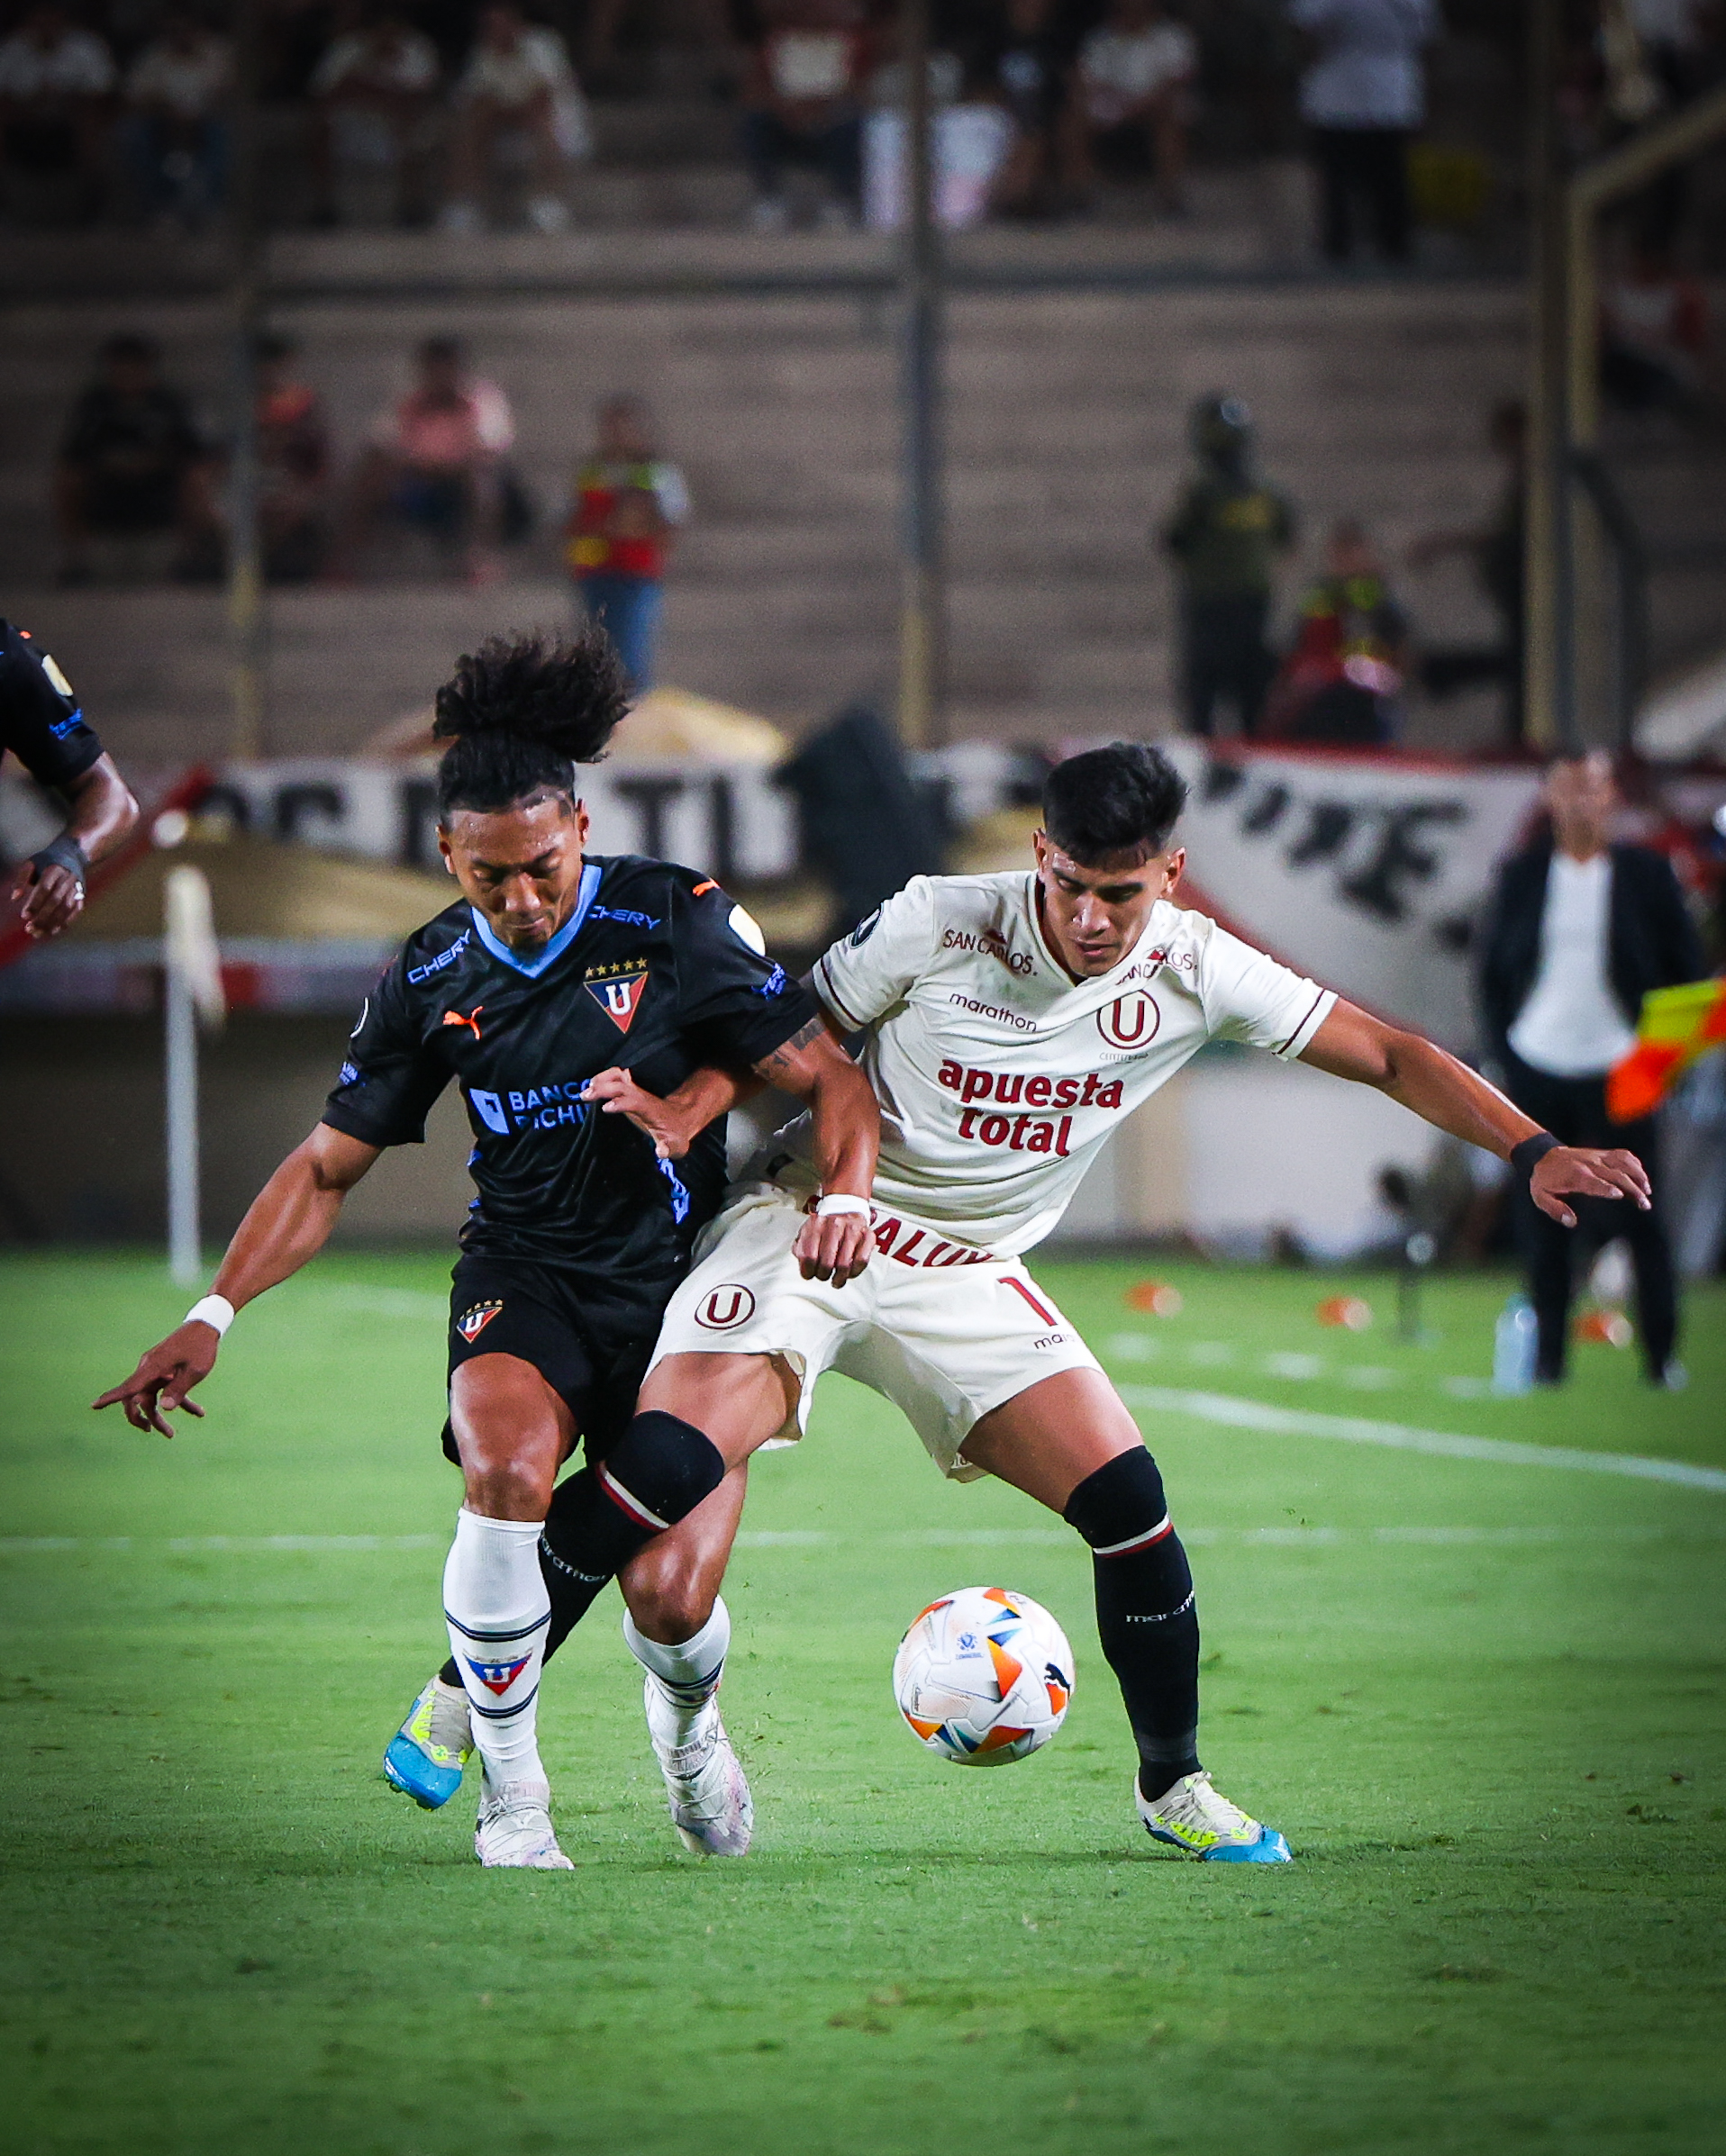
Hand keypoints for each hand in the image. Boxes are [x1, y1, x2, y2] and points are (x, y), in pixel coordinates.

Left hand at [9, 858, 83, 939]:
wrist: (73, 854)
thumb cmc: (46, 861)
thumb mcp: (31, 864)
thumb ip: (21, 879)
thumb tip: (14, 898)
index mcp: (54, 869)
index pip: (44, 889)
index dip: (35, 903)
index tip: (24, 916)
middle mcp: (68, 879)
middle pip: (55, 901)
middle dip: (42, 917)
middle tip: (29, 929)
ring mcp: (77, 888)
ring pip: (66, 909)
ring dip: (53, 923)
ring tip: (39, 933)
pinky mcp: (82, 895)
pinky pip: (75, 911)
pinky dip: (66, 922)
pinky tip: (55, 930)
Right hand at [91, 1321, 220, 1436]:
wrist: (206, 1326)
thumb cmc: (201, 1347)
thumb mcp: (195, 1371)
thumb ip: (179, 1389)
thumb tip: (163, 1408)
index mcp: (154, 1368)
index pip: (128, 1387)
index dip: (110, 1397)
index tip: (93, 1405)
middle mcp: (150, 1369)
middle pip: (135, 1398)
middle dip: (140, 1417)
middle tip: (152, 1431)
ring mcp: (157, 1370)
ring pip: (150, 1397)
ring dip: (158, 1415)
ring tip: (170, 1434)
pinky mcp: (165, 1370)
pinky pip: (165, 1390)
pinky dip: (179, 1402)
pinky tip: (198, 1412)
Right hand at [582, 1066, 697, 1158]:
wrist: (682, 1119)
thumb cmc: (675, 1135)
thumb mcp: (675, 1146)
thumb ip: (667, 1149)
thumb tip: (661, 1152)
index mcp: (650, 1109)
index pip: (634, 1101)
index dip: (621, 1103)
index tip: (606, 1108)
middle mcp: (642, 1096)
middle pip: (622, 1085)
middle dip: (603, 1088)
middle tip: (585, 1096)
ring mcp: (636, 1091)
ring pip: (618, 1076)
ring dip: (601, 1080)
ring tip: (586, 1090)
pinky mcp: (631, 1090)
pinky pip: (616, 1077)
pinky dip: (603, 1078)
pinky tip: (591, 1086)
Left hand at [793, 1206, 872, 1285]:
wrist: (846, 1209)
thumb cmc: (826, 1226)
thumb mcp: (807, 1231)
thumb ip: (800, 1248)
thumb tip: (802, 1263)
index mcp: (816, 1224)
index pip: (808, 1256)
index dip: (807, 1271)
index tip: (809, 1275)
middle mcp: (835, 1225)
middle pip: (826, 1263)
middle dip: (823, 1275)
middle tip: (823, 1276)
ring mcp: (853, 1230)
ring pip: (844, 1265)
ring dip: (839, 1278)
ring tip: (836, 1280)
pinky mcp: (868, 1236)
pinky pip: (861, 1261)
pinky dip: (854, 1272)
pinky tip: (849, 1273)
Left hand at [1530, 1145, 1651, 1228]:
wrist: (1542, 1155)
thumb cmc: (1544, 1180)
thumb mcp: (1541, 1197)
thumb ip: (1555, 1210)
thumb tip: (1572, 1222)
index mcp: (1575, 1176)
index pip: (1594, 1181)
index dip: (1607, 1188)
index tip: (1620, 1195)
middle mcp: (1589, 1164)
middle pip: (1616, 1174)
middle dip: (1633, 1188)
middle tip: (1644, 1204)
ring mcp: (1597, 1157)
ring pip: (1623, 1161)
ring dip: (1639, 1175)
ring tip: (1648, 1191)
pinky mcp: (1602, 1154)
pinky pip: (1623, 1155)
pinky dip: (1635, 1164)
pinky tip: (1642, 1177)